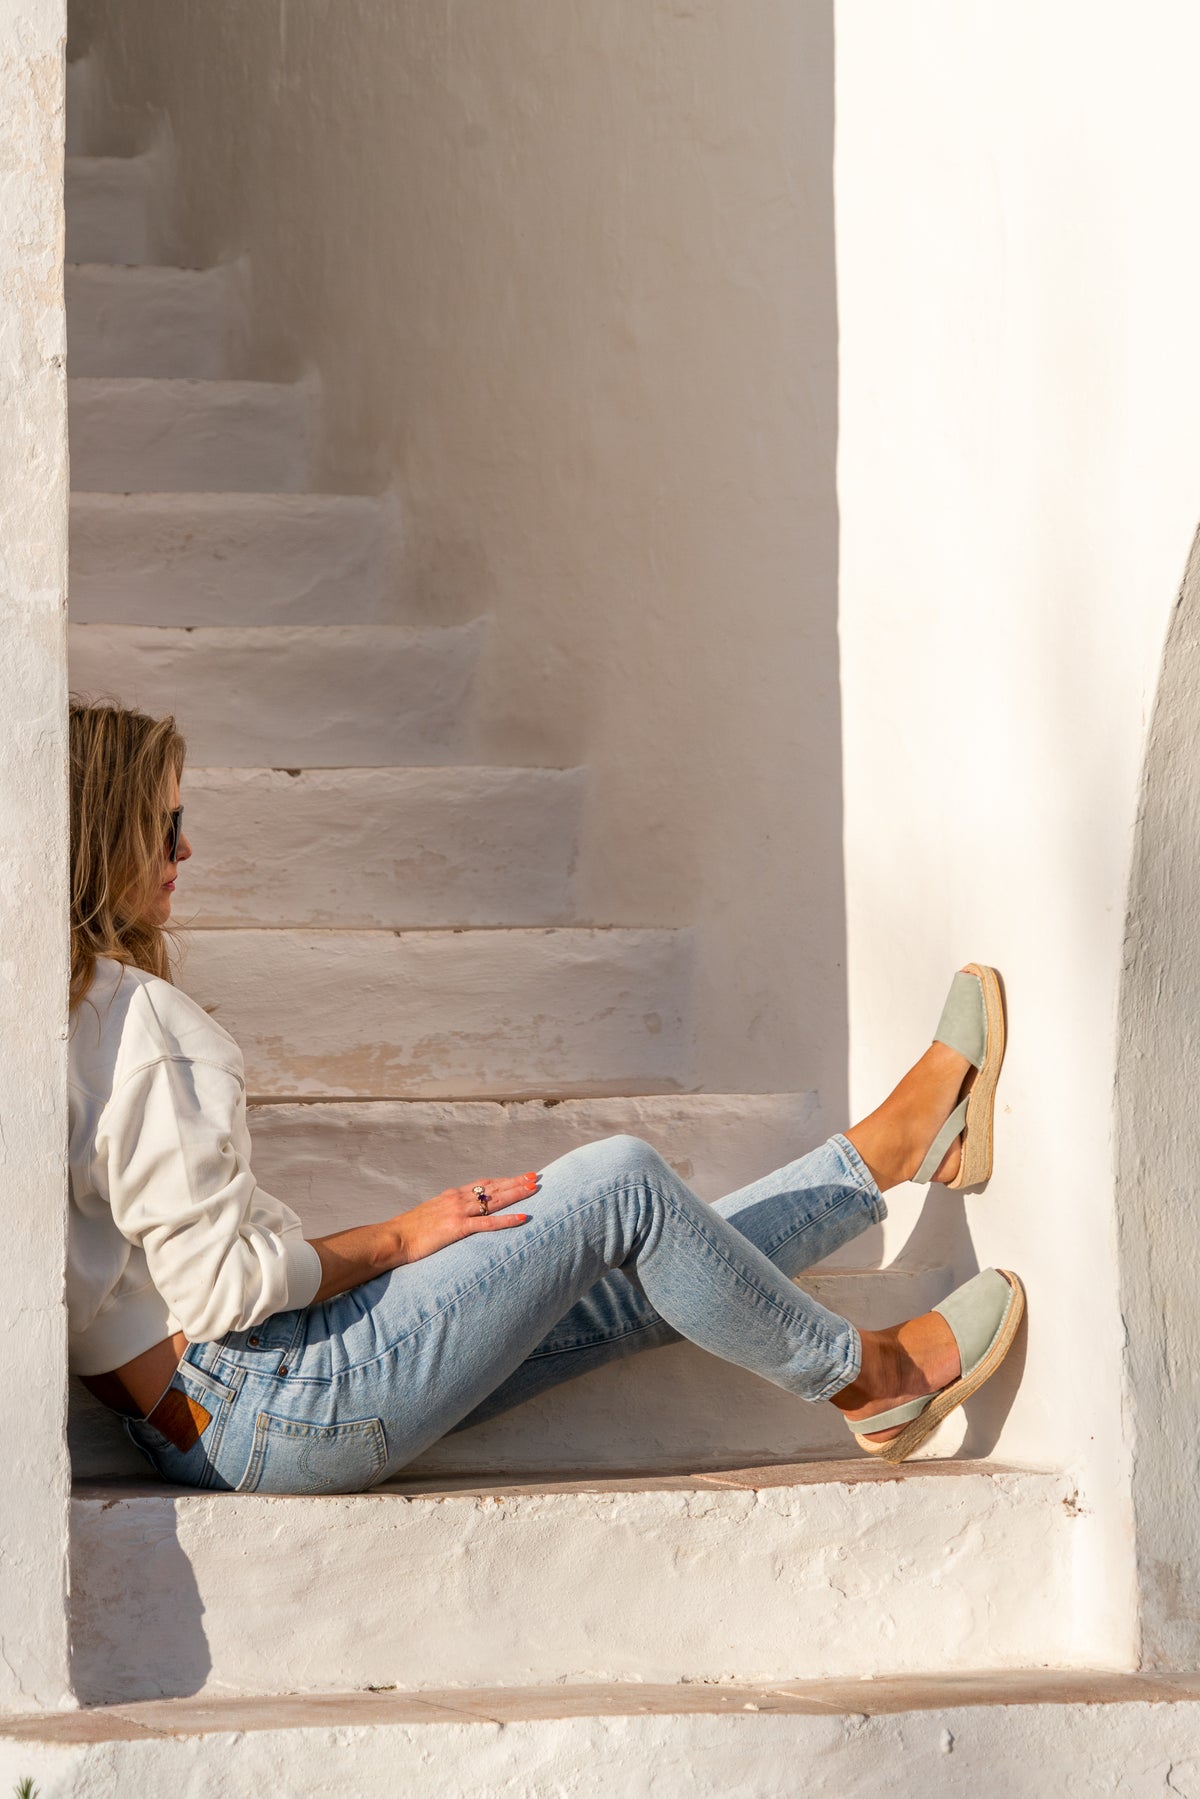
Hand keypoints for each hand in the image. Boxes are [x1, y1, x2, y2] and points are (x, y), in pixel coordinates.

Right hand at [392, 1171, 539, 1265]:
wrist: (394, 1238)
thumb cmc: (409, 1231)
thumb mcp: (430, 1215)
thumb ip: (445, 1212)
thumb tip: (455, 1217)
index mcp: (451, 1195)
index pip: (483, 1184)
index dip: (502, 1180)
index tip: (518, 1177)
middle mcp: (457, 1199)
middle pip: (493, 1187)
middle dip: (516, 1182)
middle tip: (535, 1176)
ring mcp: (458, 1212)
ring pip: (495, 1200)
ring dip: (517, 1193)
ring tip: (535, 1188)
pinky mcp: (458, 1228)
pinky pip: (488, 1223)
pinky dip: (508, 1219)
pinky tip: (523, 1217)